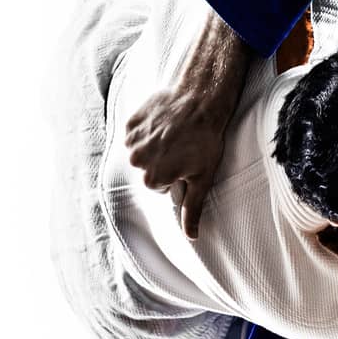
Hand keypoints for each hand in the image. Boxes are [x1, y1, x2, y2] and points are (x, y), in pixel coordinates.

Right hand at [126, 88, 226, 240]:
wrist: (201, 101)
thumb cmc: (206, 142)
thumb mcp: (203, 179)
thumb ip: (193, 209)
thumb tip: (191, 237)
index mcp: (153, 179)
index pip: (160, 186)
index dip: (176, 175)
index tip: (187, 163)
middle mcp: (137, 162)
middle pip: (148, 170)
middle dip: (163, 163)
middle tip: (182, 148)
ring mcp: (132, 140)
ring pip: (141, 152)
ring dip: (154, 147)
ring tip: (174, 136)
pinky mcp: (131, 122)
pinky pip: (136, 134)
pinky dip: (148, 130)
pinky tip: (164, 124)